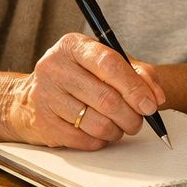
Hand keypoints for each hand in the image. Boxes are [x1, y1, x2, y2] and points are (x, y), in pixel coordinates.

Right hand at [0, 33, 166, 148]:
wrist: (31, 97)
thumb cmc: (79, 77)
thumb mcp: (108, 64)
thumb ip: (138, 73)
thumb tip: (156, 96)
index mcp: (73, 46)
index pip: (110, 64)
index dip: (135, 87)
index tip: (150, 104)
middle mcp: (54, 67)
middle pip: (106, 98)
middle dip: (131, 115)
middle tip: (138, 121)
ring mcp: (45, 95)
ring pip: (97, 123)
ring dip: (117, 130)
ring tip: (120, 126)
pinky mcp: (43, 122)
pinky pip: (83, 140)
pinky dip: (100, 141)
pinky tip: (100, 133)